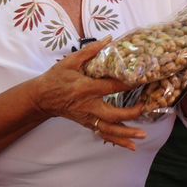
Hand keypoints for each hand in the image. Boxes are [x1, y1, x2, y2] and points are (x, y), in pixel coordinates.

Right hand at [30, 39, 147, 150]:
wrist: (42, 98)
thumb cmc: (56, 78)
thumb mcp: (70, 61)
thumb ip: (91, 51)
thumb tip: (110, 39)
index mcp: (85, 88)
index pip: (110, 87)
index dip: (127, 85)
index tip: (142, 81)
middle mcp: (88, 105)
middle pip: (112, 114)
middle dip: (130, 114)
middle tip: (145, 109)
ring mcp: (87, 117)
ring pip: (108, 129)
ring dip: (126, 134)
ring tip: (142, 136)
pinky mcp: (87, 124)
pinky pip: (104, 134)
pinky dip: (117, 141)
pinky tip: (131, 147)